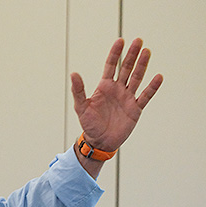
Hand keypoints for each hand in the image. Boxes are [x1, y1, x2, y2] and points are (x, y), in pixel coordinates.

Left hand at [71, 38, 162, 152]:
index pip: (111, 66)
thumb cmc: (89, 124)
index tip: (120, 41)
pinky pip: (145, 96)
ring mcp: (127, 98)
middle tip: (138, 41)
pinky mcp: (135, 108)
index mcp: (104, 87)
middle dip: (132, 55)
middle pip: (126, 68)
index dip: (115, 53)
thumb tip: (73, 73)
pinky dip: (152, 87)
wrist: (100, 142)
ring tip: (147, 51)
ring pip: (137, 78)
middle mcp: (117, 89)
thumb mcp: (81, 107)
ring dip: (142, 65)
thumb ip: (79, 90)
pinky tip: (158, 76)